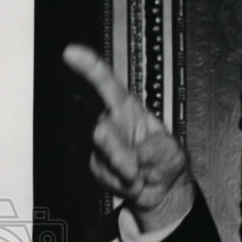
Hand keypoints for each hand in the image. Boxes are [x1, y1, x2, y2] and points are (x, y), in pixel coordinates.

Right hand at [63, 44, 193, 232]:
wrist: (164, 188)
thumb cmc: (167, 160)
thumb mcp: (169, 150)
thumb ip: (152, 150)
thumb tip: (131, 156)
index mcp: (130, 110)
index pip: (107, 84)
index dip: (90, 68)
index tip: (72, 53)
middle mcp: (113, 124)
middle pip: (102, 132)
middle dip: (118, 153)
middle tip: (134, 169)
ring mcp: (104, 145)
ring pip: (102, 156)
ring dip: (125, 172)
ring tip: (142, 175)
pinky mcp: (98, 164)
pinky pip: (104, 175)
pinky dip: (122, 183)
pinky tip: (134, 182)